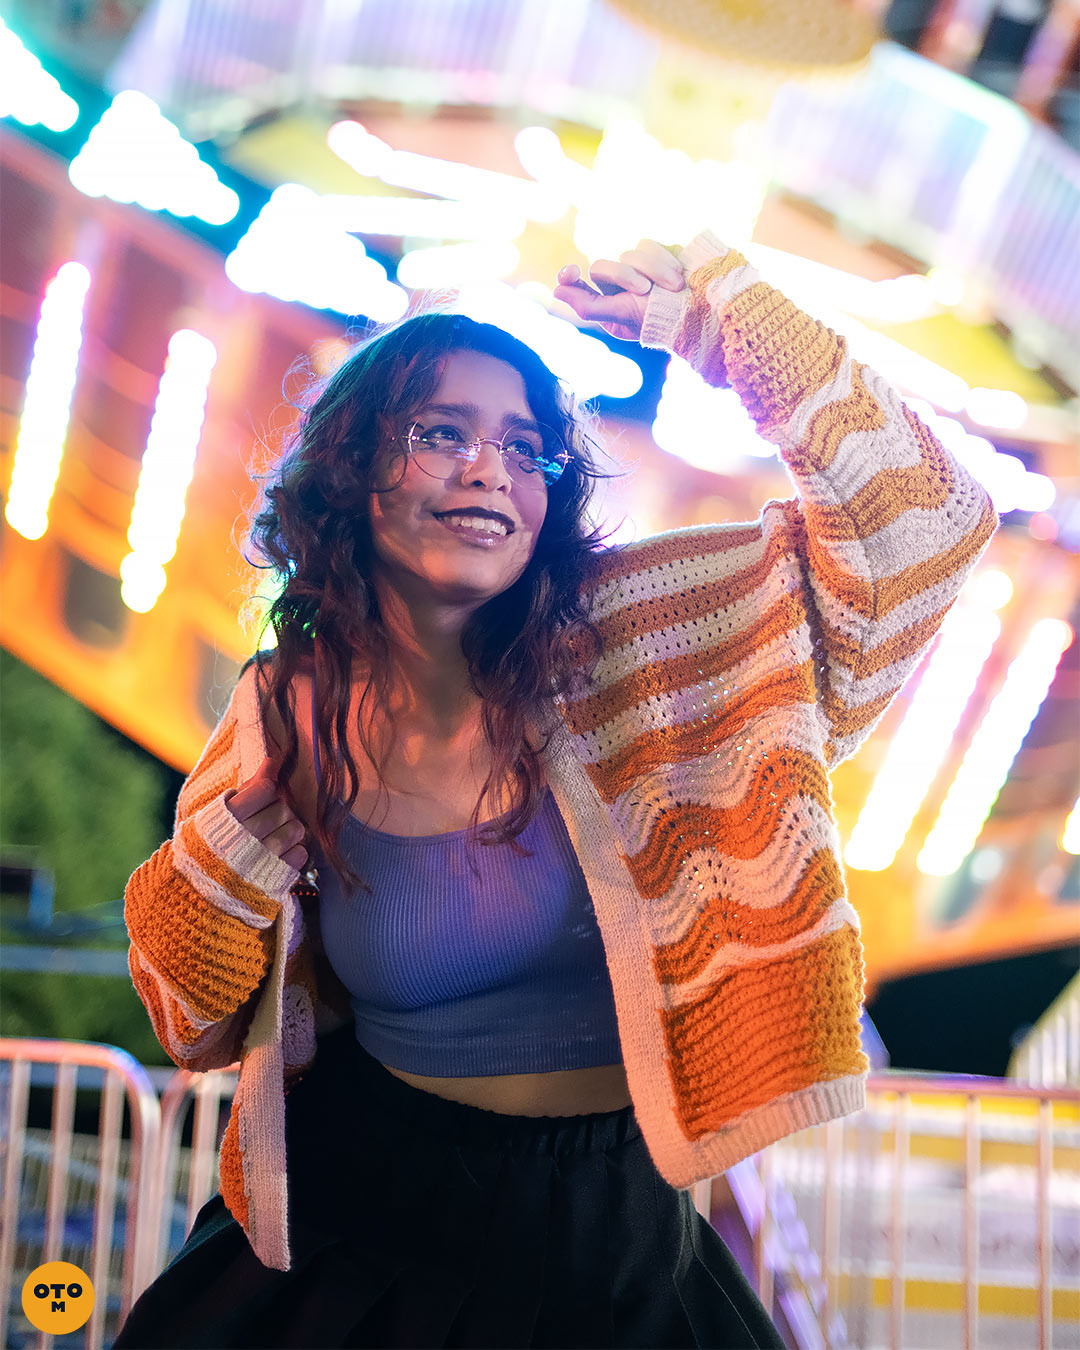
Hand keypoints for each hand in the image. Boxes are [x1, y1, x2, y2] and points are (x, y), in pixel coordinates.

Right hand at [225, 755, 307, 870]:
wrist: (201, 885)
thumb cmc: (215, 841)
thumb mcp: (223, 811)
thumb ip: (250, 787)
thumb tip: (273, 762)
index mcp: (227, 818)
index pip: (266, 789)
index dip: (268, 790)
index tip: (261, 797)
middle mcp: (245, 838)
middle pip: (283, 808)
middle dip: (278, 810)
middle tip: (266, 818)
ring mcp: (262, 860)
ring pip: (296, 829)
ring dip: (289, 829)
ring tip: (273, 835)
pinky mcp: (275, 877)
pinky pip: (301, 854)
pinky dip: (294, 851)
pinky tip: (279, 853)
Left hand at [553, 239, 684, 342]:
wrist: (701, 307)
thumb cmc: (660, 319)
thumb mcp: (622, 318)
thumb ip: (589, 306)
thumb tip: (557, 290)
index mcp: (605, 306)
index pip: (576, 285)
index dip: (569, 277)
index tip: (570, 272)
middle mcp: (616, 286)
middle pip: (601, 267)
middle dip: (624, 276)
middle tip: (644, 290)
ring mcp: (636, 268)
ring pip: (627, 254)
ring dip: (652, 270)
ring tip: (673, 286)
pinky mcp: (654, 254)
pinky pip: (646, 245)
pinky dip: (662, 260)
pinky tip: (678, 274)